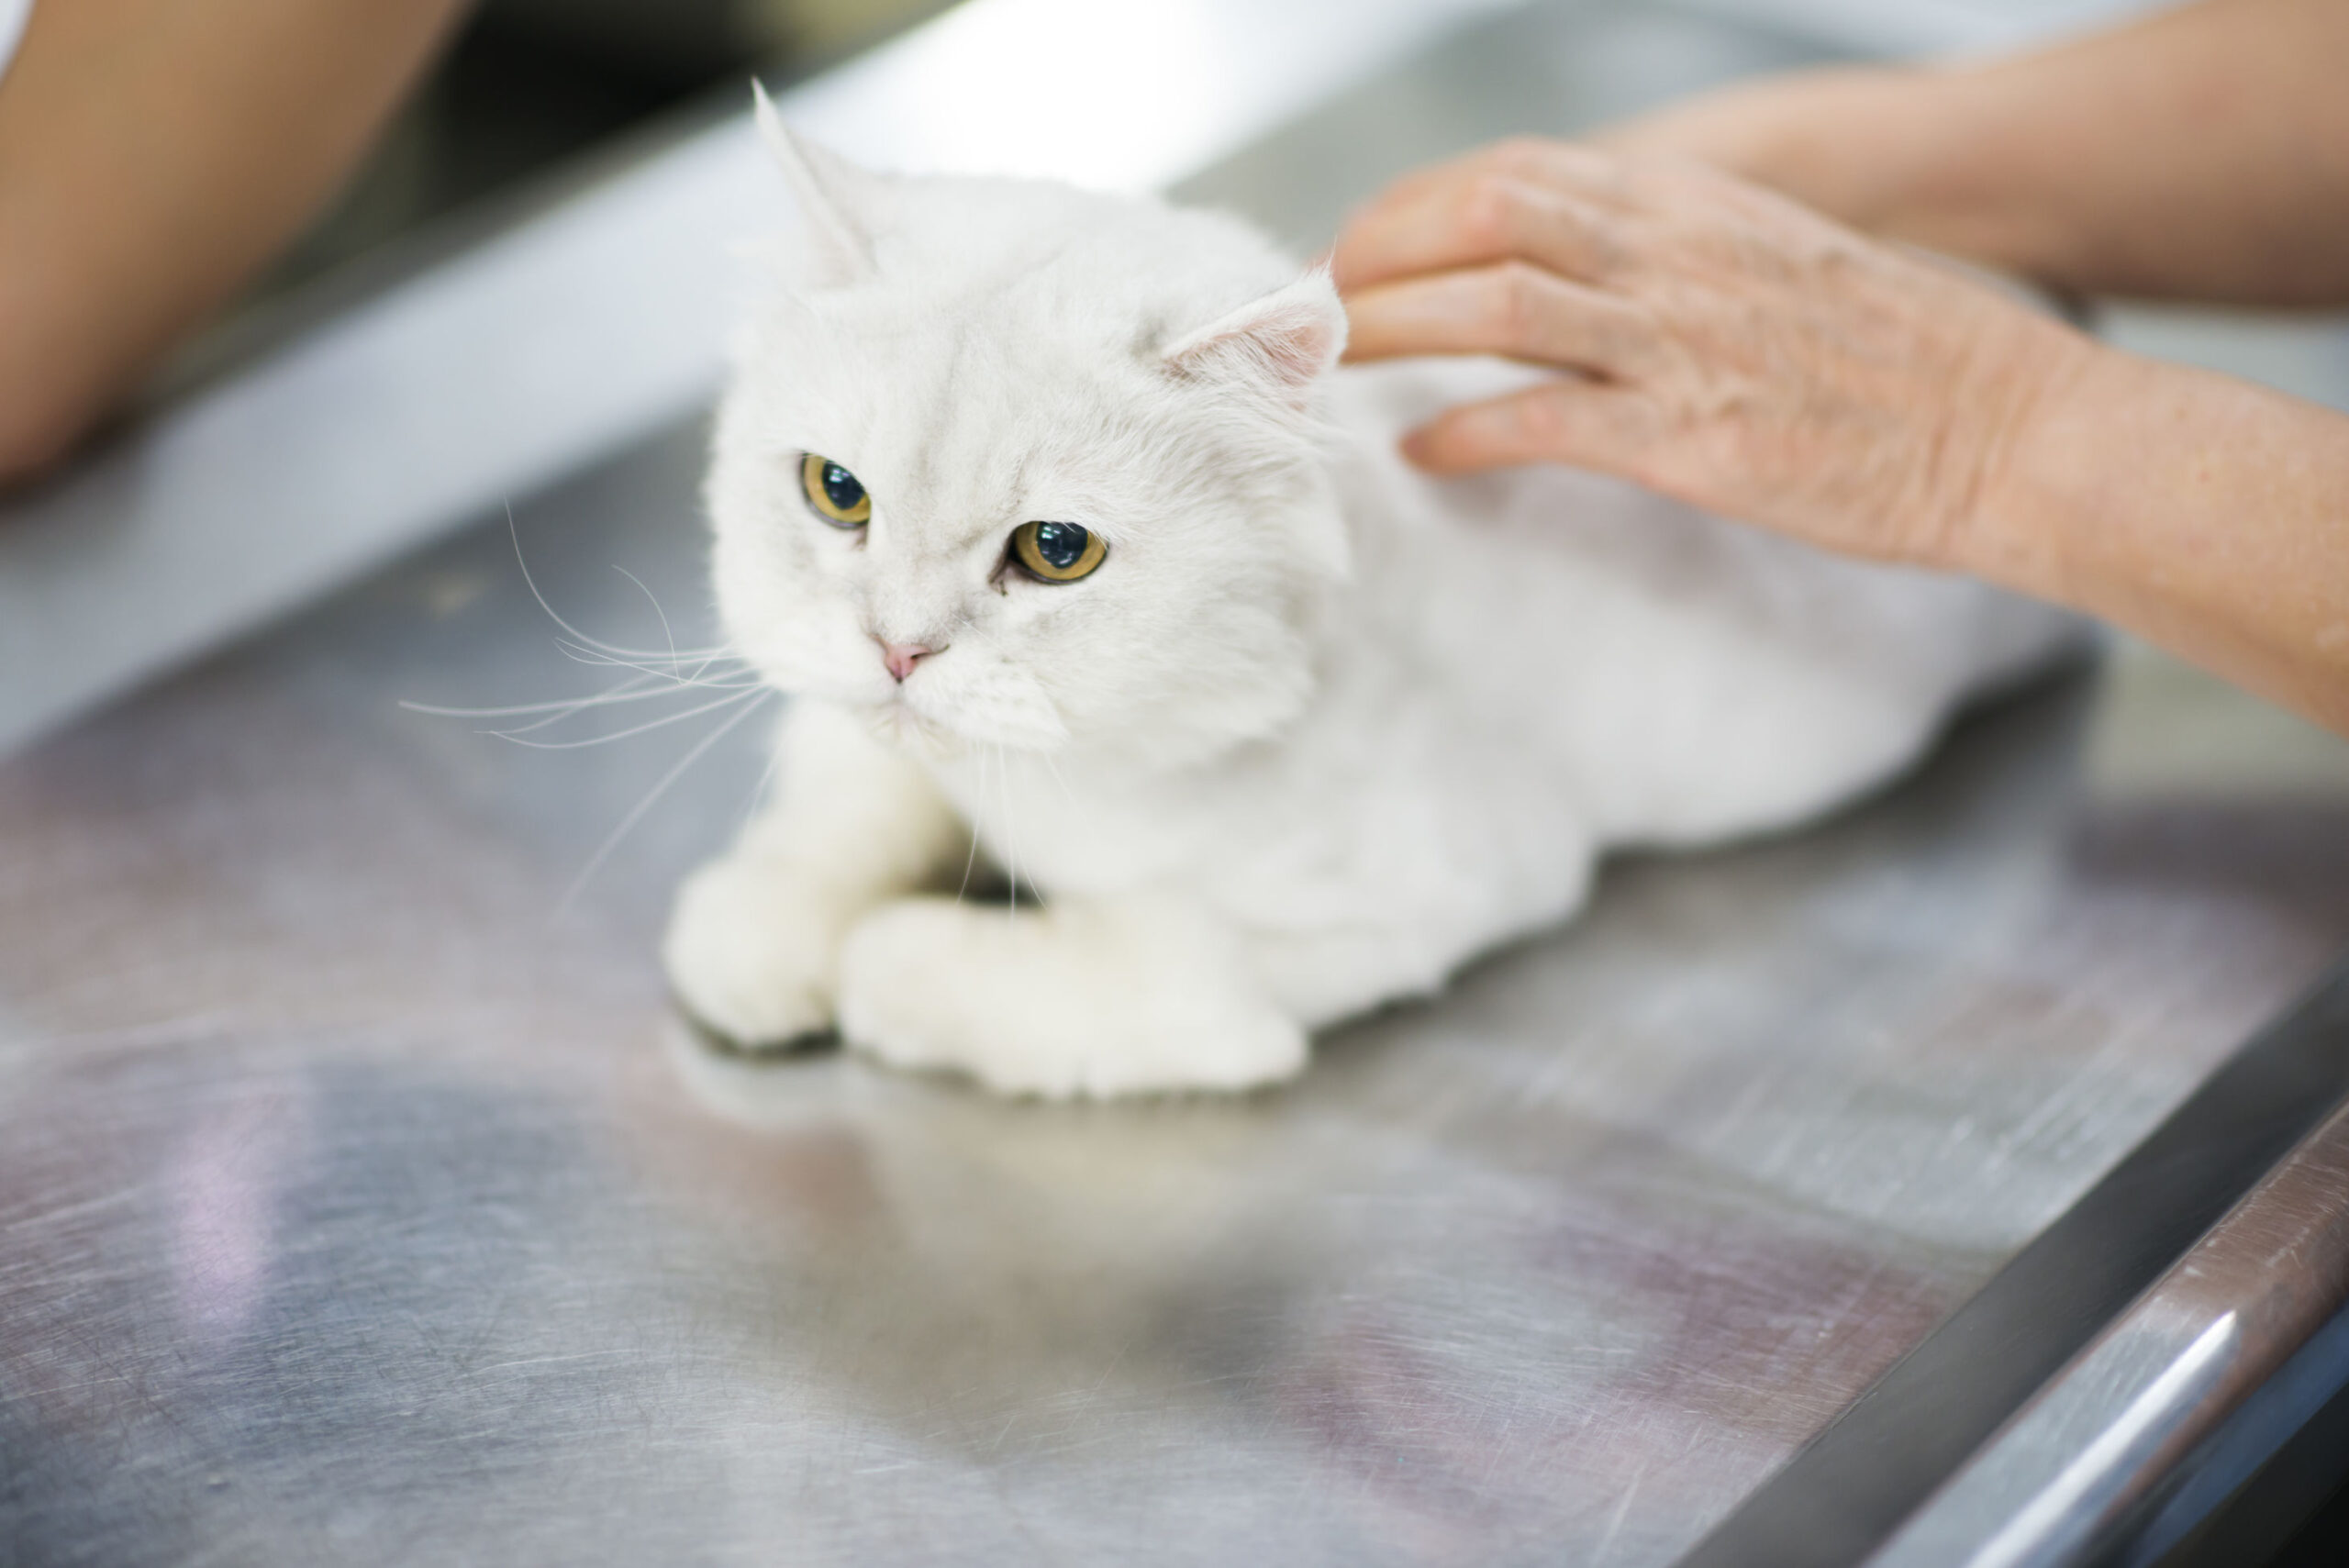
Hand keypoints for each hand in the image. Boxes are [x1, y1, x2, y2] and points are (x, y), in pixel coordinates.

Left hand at [1330, 137, 2093, 570]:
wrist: (2007, 427)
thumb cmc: (1900, 358)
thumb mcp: (1776, 262)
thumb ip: (1674, 257)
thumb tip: (1573, 273)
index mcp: (1691, 206)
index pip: (1515, 172)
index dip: (1416, 203)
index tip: (1361, 243)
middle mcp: (1672, 254)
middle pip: (1481, 214)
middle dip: (1379, 250)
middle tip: (1319, 302)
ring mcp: (1676, 342)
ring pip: (1489, 303)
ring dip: (1391, 328)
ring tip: (1333, 363)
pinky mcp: (1687, 436)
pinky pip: (1537, 419)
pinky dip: (1460, 431)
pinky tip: (1422, 452)